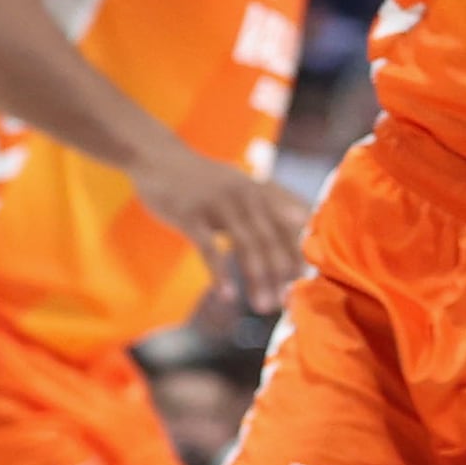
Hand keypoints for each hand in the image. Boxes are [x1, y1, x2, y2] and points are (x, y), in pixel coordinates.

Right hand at [132, 150, 311, 313]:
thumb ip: (270, 202)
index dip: (300, 252)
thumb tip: (304, 219)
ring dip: (257, 279)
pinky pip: (209, 248)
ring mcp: (217, 204)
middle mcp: (244, 195)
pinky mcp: (190, 214)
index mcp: (259, 190)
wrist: (159, 158)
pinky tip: (228, 296)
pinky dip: (220, 274)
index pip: (291, 223)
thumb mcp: (241, 185)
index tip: (306, 281)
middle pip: (272, 238)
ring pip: (246, 246)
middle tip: (286, 302)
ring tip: (263, 306)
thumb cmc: (204, 180)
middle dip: (282, 273)